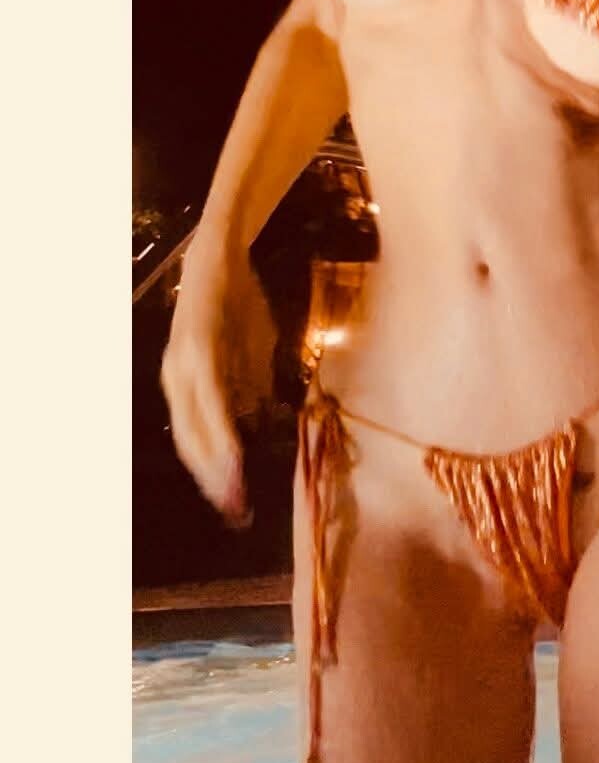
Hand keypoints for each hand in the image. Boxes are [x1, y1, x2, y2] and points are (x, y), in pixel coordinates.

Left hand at [159, 233, 276, 527]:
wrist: (222, 251)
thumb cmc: (237, 300)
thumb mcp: (246, 348)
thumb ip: (248, 383)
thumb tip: (257, 417)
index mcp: (185, 382)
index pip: (193, 438)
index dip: (210, 472)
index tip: (231, 502)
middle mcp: (176, 378)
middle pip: (190, 443)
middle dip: (213, 480)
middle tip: (235, 511)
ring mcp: (183, 365)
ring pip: (196, 428)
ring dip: (216, 465)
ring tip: (235, 492)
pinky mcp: (197, 349)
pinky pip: (209, 399)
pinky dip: (221, 429)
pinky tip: (234, 449)